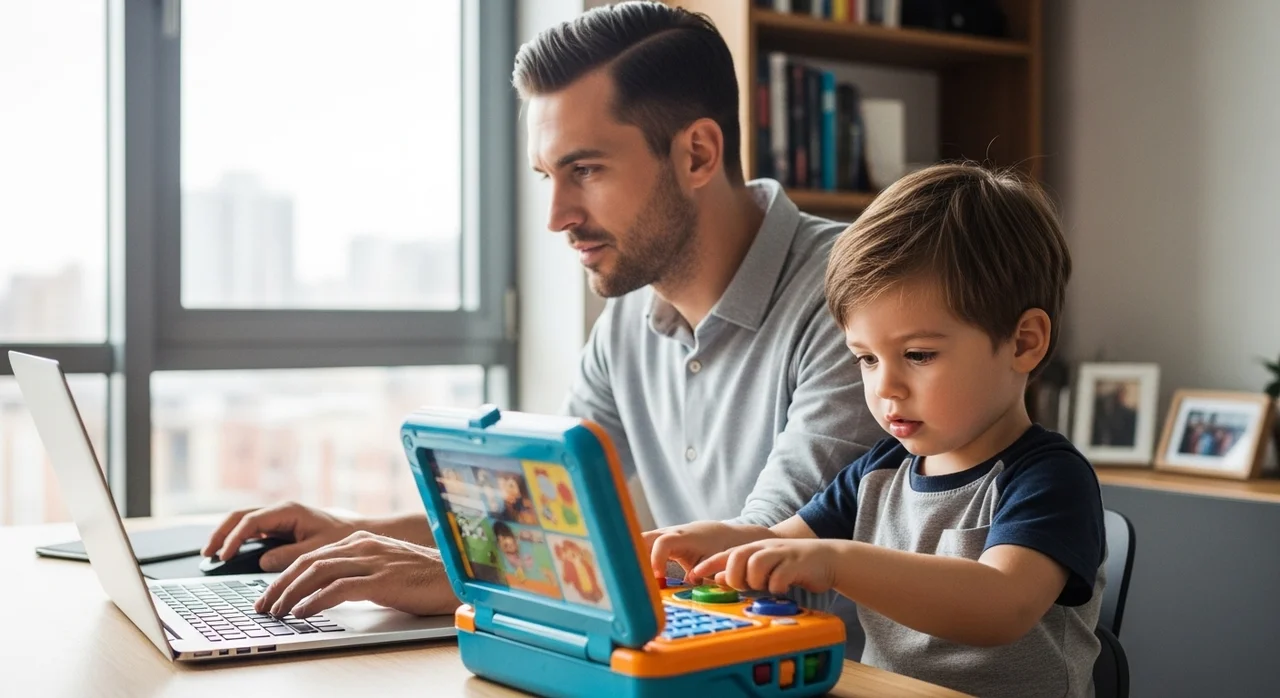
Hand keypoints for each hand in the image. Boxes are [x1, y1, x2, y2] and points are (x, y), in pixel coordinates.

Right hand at [203, 501, 360, 571]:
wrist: (353, 533)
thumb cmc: (340, 538)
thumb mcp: (316, 549)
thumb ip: (288, 555)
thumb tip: (262, 562)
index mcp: (288, 511)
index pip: (252, 521)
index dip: (234, 538)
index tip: (224, 557)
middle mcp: (279, 511)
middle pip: (240, 516)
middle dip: (221, 533)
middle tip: (207, 554)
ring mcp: (277, 518)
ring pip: (242, 521)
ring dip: (226, 535)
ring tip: (212, 555)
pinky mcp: (277, 527)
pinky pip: (251, 530)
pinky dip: (237, 539)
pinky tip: (228, 553)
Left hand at [255, 531, 457, 617]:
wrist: (458, 578)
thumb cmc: (425, 578)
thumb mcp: (385, 569)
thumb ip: (358, 573)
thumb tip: (327, 592)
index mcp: (362, 540)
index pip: (313, 555)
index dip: (286, 575)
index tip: (270, 594)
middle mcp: (364, 545)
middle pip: (309, 561)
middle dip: (280, 585)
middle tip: (263, 606)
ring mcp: (373, 560)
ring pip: (318, 572)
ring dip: (291, 594)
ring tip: (277, 612)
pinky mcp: (383, 579)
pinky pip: (339, 589)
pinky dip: (315, 601)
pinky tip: (303, 613)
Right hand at [643, 521, 771, 579]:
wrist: (716, 533)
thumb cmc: (715, 546)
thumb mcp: (712, 559)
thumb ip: (701, 570)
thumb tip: (689, 582)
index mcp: (682, 537)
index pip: (662, 543)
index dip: (657, 559)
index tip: (658, 578)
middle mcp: (667, 533)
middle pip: (641, 539)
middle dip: (634, 558)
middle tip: (636, 581)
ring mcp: (659, 536)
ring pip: (637, 543)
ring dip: (633, 561)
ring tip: (634, 582)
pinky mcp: (655, 542)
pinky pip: (640, 549)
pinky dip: (637, 562)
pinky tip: (637, 578)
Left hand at [692, 539, 841, 595]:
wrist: (827, 558)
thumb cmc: (790, 566)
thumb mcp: (763, 567)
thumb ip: (740, 571)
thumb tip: (716, 577)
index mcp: (753, 549)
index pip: (725, 555)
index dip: (708, 565)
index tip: (693, 576)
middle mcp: (763, 548)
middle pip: (737, 558)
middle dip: (735, 576)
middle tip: (745, 586)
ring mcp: (780, 554)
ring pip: (756, 565)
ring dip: (757, 581)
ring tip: (766, 586)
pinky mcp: (796, 563)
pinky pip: (779, 577)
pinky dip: (777, 586)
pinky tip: (783, 588)